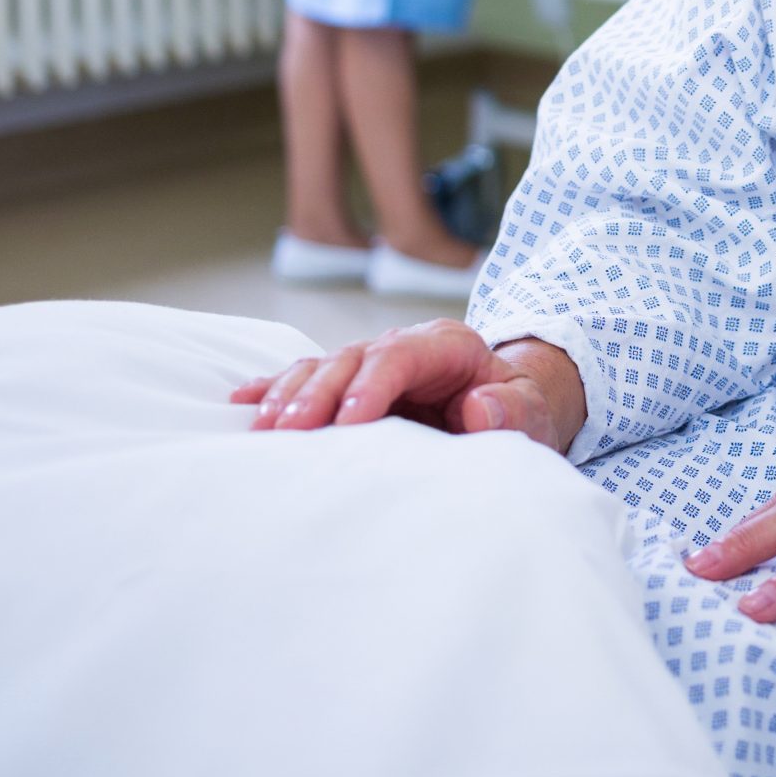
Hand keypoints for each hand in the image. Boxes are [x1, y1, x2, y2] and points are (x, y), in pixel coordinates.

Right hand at [230, 322, 587, 449]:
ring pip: (322, 367)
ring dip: (288, 395)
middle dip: (317, 393)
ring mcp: (372, 363)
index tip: (348, 423)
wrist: (513, 408)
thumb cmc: (521, 412)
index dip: (371, 385)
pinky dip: (275, 390)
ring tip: (262, 429)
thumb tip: (480, 408)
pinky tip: (241, 405)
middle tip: (289, 431)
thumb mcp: (534, 413)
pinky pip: (307, 380)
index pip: (401, 355)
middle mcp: (403, 346)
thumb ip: (514, 411)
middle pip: (351, 359)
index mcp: (448, 346)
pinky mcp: (352, 385)